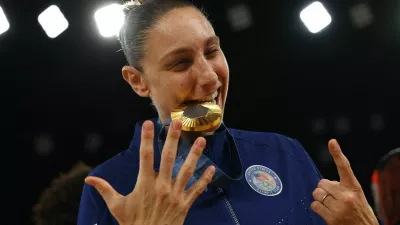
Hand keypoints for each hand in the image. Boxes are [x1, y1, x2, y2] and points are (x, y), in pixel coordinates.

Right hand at [85, 120, 214, 224]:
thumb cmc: (133, 223)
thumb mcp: (116, 206)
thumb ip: (105, 189)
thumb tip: (89, 179)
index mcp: (145, 184)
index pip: (145, 156)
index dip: (147, 138)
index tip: (149, 123)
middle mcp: (162, 186)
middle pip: (169, 158)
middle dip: (173, 139)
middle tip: (178, 123)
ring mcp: (176, 194)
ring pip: (187, 170)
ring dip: (195, 154)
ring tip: (201, 140)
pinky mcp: (185, 204)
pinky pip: (197, 189)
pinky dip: (205, 179)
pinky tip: (212, 168)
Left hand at [311, 139, 378, 224]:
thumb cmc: (359, 213)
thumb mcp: (356, 197)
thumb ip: (342, 188)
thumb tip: (323, 183)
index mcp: (354, 187)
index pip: (344, 167)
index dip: (337, 153)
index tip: (332, 141)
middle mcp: (347, 195)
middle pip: (321, 183)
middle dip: (324, 189)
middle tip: (333, 198)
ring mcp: (339, 207)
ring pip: (316, 193)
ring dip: (320, 199)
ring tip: (331, 206)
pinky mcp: (332, 217)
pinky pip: (314, 205)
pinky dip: (318, 208)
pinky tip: (327, 213)